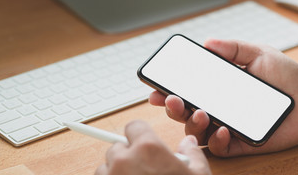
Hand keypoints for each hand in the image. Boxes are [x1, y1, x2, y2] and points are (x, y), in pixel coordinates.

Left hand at [95, 120, 211, 174]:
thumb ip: (193, 154)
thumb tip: (188, 143)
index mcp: (148, 149)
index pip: (133, 127)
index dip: (140, 135)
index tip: (144, 143)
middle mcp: (124, 161)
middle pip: (116, 147)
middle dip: (128, 156)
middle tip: (144, 170)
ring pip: (105, 168)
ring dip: (116, 172)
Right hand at [149, 39, 297, 156]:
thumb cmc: (287, 77)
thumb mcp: (260, 54)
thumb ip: (235, 48)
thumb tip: (208, 42)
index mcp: (219, 86)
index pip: (188, 88)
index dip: (168, 87)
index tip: (155, 84)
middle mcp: (219, 106)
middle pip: (185, 111)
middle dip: (172, 107)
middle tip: (170, 99)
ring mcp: (228, 125)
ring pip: (197, 131)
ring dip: (191, 123)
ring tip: (199, 112)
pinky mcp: (240, 142)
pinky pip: (220, 147)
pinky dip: (217, 140)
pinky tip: (223, 129)